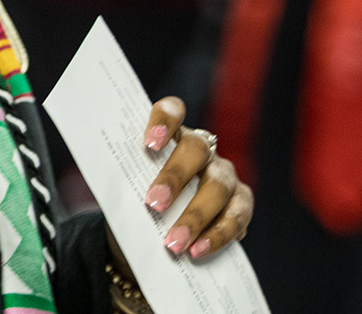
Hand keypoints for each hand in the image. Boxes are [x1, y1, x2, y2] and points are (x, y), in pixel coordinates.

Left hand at [138, 97, 252, 261]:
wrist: (157, 235)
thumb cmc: (140, 203)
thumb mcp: (129, 190)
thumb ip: (128, 185)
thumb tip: (119, 193)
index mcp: (170, 135)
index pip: (171, 111)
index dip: (163, 121)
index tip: (149, 144)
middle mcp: (202, 148)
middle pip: (196, 149)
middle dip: (174, 177)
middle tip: (153, 204)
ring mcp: (224, 173)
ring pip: (218, 186)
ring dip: (195, 216)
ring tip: (173, 243)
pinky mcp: (242, 201)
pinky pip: (236, 215)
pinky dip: (217, 235)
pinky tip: (198, 250)